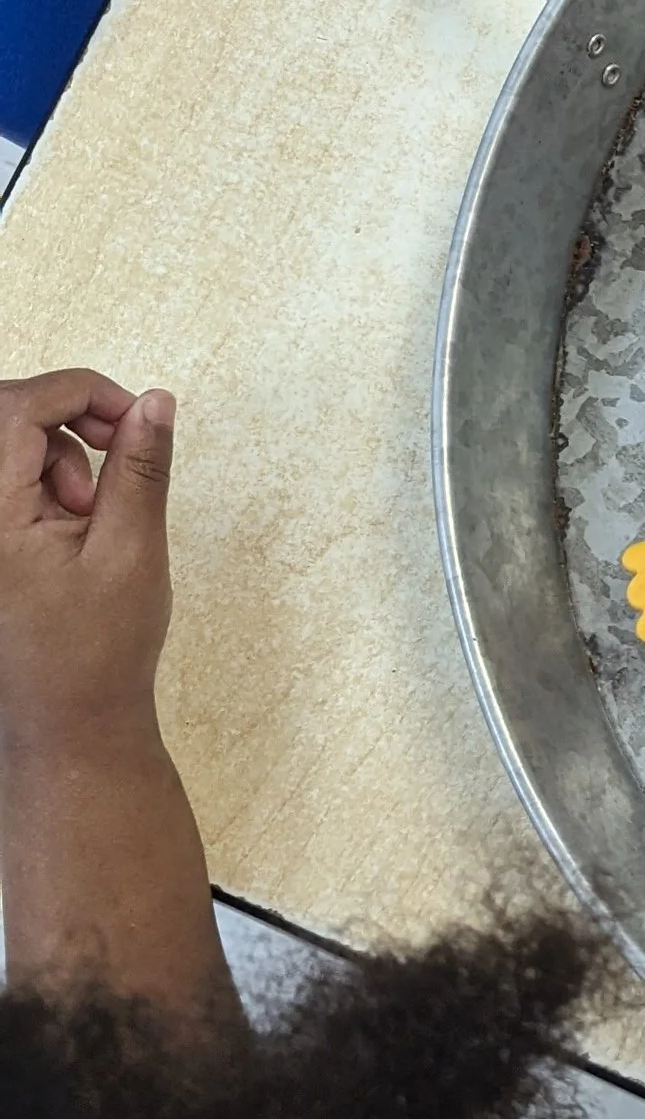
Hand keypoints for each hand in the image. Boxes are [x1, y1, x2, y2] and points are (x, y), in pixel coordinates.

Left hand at [0, 370, 178, 755]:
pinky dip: (32, 482)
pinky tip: (65, 526)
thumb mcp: (132, 549)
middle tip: (112, 454)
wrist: (64, 726)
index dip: (80, 391)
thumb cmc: (96, 652)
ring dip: (49, 454)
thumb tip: (153, 402)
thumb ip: (140, 467)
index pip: (16, 407)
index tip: (131, 416)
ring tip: (88, 514)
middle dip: (62, 417)